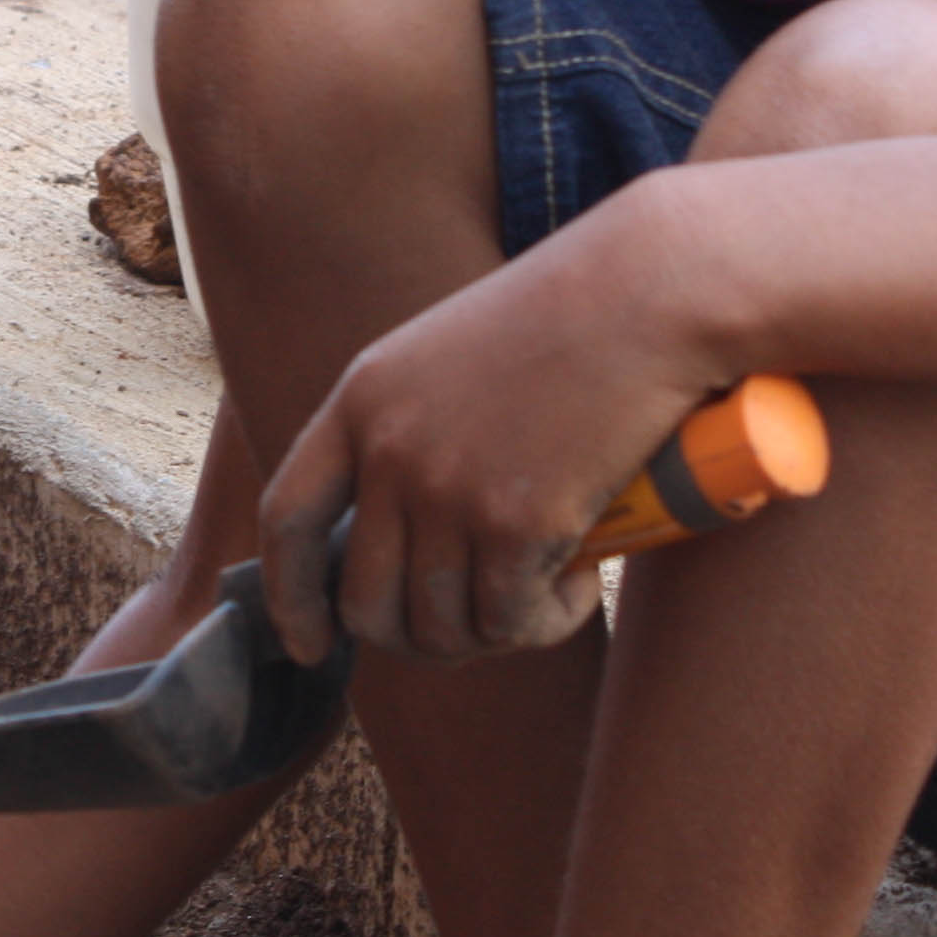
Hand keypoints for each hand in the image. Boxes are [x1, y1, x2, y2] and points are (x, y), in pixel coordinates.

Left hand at [258, 220, 725, 666]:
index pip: (288, 516)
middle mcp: (389, 451)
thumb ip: (410, 427)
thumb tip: (407, 540)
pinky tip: (576, 587)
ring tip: (537, 597)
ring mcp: (447, 489)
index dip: (290, 597)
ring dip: (489, 635)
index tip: (313, 644)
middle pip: (365, 601)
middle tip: (474, 629)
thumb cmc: (572, 314)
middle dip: (414, 640)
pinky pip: (510, 622)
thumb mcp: (450, 354)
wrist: (649, 292)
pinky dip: (545, 623)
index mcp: (361, 400)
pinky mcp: (515, 522)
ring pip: (440, 627)